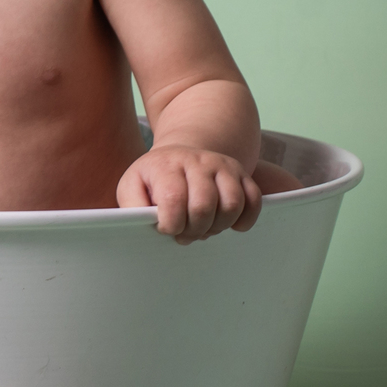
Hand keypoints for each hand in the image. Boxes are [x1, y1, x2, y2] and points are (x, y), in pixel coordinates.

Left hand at [116, 145, 261, 242]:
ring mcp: (222, 165)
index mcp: (165, 165)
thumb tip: (142, 222)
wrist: (180, 154)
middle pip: (204, 205)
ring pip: (232, 204)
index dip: (171, 223)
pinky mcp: (241, 173)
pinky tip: (229, 224)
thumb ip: (132, 205)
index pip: (173, 198)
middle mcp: (196, 161)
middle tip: (186, 233)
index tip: (166, 228)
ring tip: (204, 228)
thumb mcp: (132, 186)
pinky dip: (244, 220)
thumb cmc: (154, 179)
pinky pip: (253, 200)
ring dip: (218, 226)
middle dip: (194, 229)